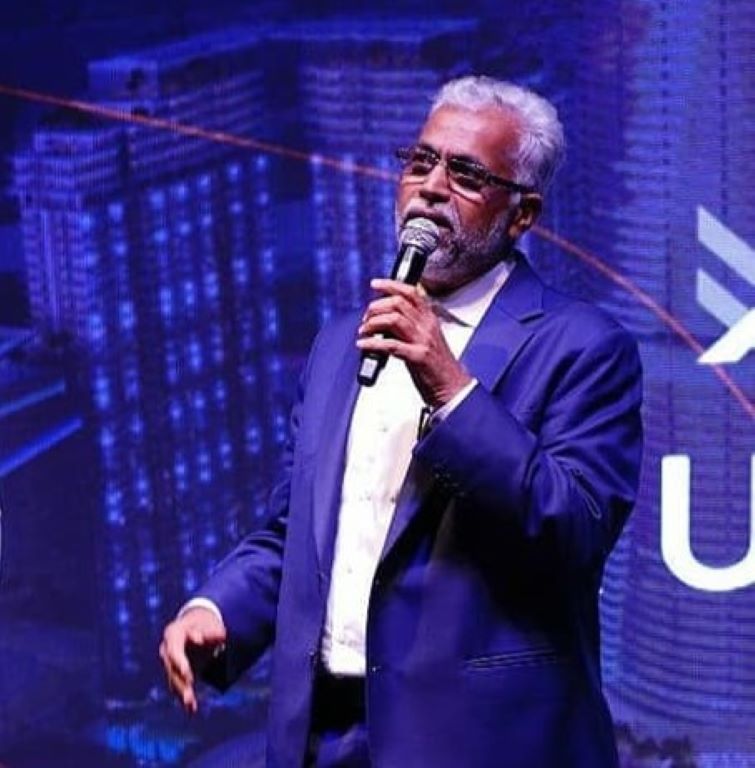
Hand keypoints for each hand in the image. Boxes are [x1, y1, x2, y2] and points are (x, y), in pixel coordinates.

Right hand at [159, 607, 226, 713]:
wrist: (198, 629)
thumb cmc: (204, 625)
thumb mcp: (208, 625)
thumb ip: (213, 633)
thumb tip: (222, 636)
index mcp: (173, 634)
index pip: (174, 649)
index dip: (180, 662)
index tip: (187, 673)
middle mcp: (167, 649)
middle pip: (172, 667)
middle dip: (180, 679)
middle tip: (189, 687)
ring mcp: (169, 662)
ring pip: (174, 680)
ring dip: (182, 692)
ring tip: (191, 704)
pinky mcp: (176, 674)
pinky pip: (179, 687)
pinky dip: (185, 697)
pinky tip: (191, 709)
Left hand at [357, 278, 471, 407]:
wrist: (451, 386)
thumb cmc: (436, 365)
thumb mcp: (426, 338)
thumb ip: (410, 325)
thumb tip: (384, 319)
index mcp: (429, 319)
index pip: (411, 293)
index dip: (391, 285)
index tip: (376, 284)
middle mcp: (426, 326)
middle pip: (398, 303)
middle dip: (376, 307)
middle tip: (366, 318)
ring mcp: (422, 340)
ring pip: (393, 319)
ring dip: (373, 323)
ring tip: (364, 331)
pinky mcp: (417, 357)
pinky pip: (391, 345)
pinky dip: (372, 343)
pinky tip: (363, 345)